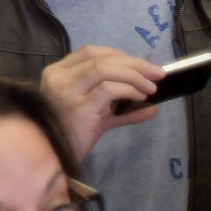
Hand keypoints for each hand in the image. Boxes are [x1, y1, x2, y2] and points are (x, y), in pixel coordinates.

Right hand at [39, 46, 162, 156]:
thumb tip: (151, 108)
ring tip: (150, 87)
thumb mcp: (94, 116)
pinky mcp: (79, 108)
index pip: (90, 52)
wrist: (53, 158)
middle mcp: (59, 78)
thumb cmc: (69, 135)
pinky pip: (108, 89)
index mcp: (57, 72)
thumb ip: (119, 109)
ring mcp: (67, 92)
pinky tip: (140, 97)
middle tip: (157, 73)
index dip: (119, 55)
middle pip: (101, 59)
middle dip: (134, 63)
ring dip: (134, 75)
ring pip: (105, 69)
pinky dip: (129, 89)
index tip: (141, 65)